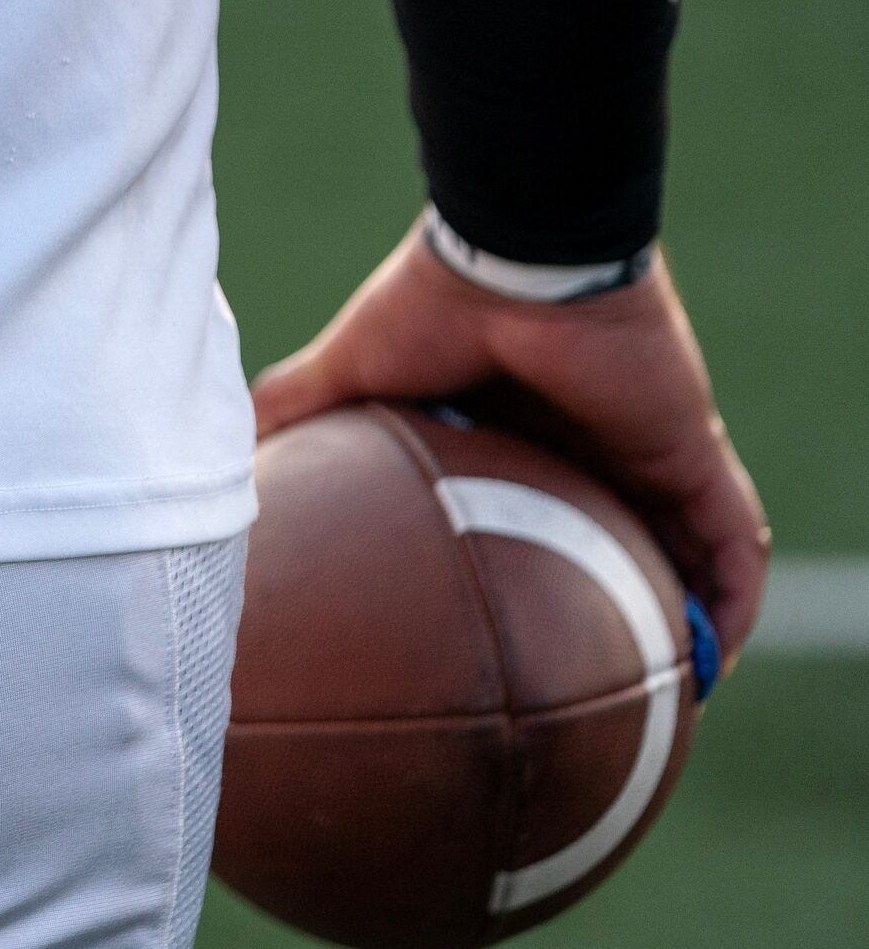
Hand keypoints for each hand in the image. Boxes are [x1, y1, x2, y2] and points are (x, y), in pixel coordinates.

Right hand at [253, 219, 769, 667]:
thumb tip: (219, 465)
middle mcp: (585, 440)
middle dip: (614, 603)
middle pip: (612, 534)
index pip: (534, 504)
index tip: (508, 627)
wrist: (514, 257)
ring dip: (685, 613)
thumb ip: (293, 410)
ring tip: (673, 691)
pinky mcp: (688, 450)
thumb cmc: (431, 304)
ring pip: (681, 547)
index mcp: (512, 425)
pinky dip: (729, 598)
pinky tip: (711, 658)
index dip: (532, 563)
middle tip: (595, 679)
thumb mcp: (345, 373)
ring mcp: (643, 447)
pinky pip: (728, 538)